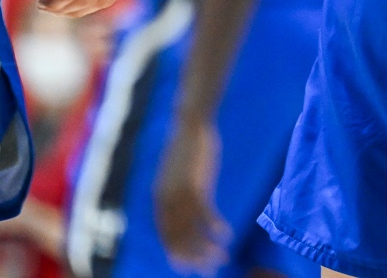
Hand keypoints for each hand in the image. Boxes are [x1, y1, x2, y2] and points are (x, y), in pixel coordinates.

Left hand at [154, 120, 230, 272]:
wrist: (191, 123)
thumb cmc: (186, 147)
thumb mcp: (177, 174)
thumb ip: (177, 192)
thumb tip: (181, 205)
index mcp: (159, 199)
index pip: (166, 234)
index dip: (176, 252)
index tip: (187, 268)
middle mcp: (166, 200)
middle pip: (178, 237)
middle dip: (193, 257)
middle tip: (208, 271)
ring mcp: (179, 193)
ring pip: (192, 229)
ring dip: (206, 247)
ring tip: (221, 259)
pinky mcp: (195, 184)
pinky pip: (205, 213)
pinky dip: (214, 226)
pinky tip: (227, 236)